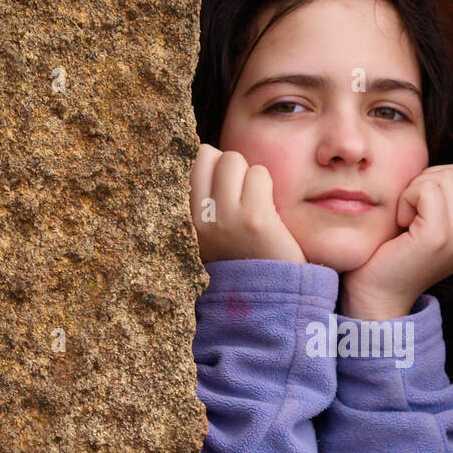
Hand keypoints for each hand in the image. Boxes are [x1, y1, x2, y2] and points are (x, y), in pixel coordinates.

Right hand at [189, 144, 305, 265]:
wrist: (268, 298)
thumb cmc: (241, 261)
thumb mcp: (208, 236)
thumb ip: (201, 202)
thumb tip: (206, 153)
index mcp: (183, 222)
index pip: (188, 163)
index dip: (211, 165)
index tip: (223, 184)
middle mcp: (197, 219)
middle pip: (209, 154)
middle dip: (230, 167)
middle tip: (241, 194)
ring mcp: (225, 218)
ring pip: (234, 159)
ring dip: (250, 175)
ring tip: (255, 203)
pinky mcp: (254, 218)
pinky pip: (259, 173)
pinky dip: (267, 186)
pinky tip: (268, 211)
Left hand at [339, 163, 452, 319]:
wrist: (374, 299)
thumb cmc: (385, 260)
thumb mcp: (417, 227)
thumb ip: (433, 202)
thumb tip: (430, 168)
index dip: (431, 181)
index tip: (412, 210)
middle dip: (424, 182)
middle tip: (406, 213)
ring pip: (444, 177)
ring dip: (415, 190)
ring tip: (403, 220)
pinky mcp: (438, 237)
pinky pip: (427, 189)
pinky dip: (406, 198)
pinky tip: (399, 224)